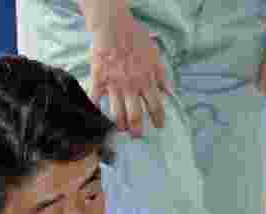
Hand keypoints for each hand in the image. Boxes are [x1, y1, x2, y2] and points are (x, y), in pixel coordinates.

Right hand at [89, 6, 171, 137]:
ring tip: (121, 129)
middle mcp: (131, 87)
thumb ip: (161, 75)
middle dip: (137, 130)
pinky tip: (96, 117)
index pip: (156, 106)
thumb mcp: (154, 54)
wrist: (113, 26)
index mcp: (146, 81)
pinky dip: (96, 109)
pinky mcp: (99, 80)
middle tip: (137, 135)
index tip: (158, 127)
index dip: (158, 119)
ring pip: (117, 113)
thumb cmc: (135, 38)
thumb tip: (169, 91)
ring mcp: (114, 85)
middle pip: (136, 116)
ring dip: (120, 125)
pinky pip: (96, 99)